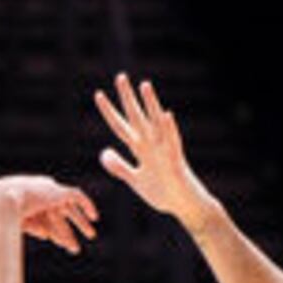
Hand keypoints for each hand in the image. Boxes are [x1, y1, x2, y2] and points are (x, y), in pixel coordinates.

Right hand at [0, 174, 99, 254]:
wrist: (4, 201)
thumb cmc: (4, 215)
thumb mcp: (18, 224)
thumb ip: (33, 227)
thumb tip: (46, 235)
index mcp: (28, 200)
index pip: (45, 217)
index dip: (55, 231)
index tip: (60, 243)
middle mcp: (40, 193)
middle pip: (61, 212)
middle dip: (72, 226)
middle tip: (83, 238)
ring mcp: (48, 191)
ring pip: (70, 208)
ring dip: (81, 222)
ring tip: (91, 235)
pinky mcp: (57, 191)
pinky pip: (77, 196)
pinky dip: (87, 204)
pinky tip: (95, 217)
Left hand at [92, 75, 216, 226]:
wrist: (184, 206)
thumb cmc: (162, 192)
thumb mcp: (135, 179)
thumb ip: (119, 166)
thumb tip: (104, 152)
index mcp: (140, 150)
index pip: (120, 127)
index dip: (109, 112)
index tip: (98, 95)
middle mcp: (151, 146)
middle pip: (136, 118)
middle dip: (127, 99)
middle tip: (120, 77)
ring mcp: (164, 151)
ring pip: (156, 123)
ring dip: (151, 105)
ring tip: (144, 85)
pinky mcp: (175, 161)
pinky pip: (172, 142)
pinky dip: (169, 129)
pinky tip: (165, 115)